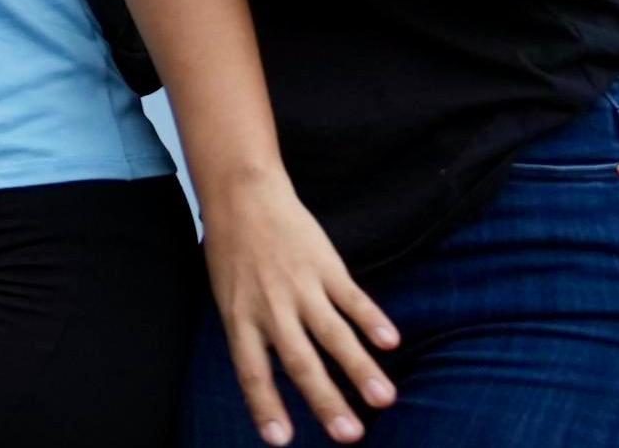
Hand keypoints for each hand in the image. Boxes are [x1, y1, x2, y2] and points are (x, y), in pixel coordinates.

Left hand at [202, 176, 398, 445]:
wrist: (242, 195)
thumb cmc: (232, 253)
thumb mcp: (228, 297)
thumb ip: (251, 335)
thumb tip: (271, 381)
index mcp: (240, 318)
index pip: (251, 372)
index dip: (266, 405)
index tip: (281, 440)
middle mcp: (270, 307)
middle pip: (300, 362)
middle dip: (326, 401)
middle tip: (349, 436)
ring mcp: (299, 287)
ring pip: (333, 334)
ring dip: (360, 368)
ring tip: (384, 399)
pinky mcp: (325, 266)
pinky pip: (351, 297)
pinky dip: (372, 319)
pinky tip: (391, 342)